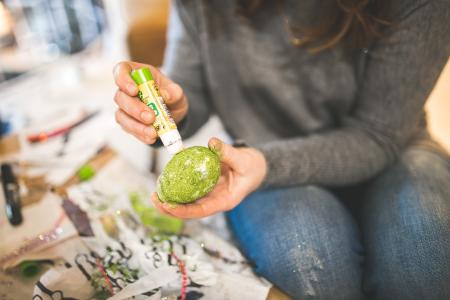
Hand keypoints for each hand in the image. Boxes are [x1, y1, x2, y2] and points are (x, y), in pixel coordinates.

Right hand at [113, 61, 188, 143]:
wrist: (173, 111)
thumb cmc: (171, 95)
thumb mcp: (177, 92)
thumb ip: (174, 91)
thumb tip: (165, 95)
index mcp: (136, 74)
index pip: (121, 70)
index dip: (123, 80)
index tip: (134, 90)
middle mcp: (126, 90)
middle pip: (120, 97)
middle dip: (134, 109)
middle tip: (150, 117)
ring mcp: (124, 107)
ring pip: (121, 115)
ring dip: (136, 125)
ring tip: (152, 132)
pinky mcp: (127, 122)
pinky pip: (129, 129)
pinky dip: (140, 134)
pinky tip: (151, 138)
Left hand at [151, 138, 266, 218]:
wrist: (256, 167)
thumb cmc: (252, 166)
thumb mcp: (243, 160)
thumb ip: (228, 152)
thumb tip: (212, 142)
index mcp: (225, 201)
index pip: (201, 211)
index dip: (183, 210)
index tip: (168, 205)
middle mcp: (215, 202)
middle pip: (190, 211)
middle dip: (170, 209)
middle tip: (154, 198)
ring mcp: (209, 196)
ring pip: (187, 203)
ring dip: (170, 200)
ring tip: (154, 193)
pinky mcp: (205, 188)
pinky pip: (188, 191)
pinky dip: (176, 187)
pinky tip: (165, 181)